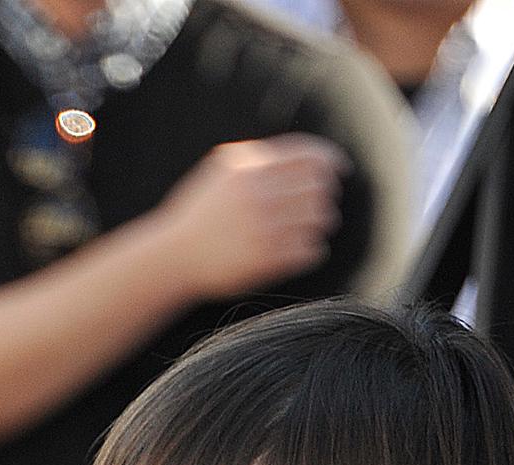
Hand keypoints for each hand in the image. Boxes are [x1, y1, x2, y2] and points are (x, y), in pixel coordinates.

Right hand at [152, 137, 345, 302]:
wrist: (174, 257)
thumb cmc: (200, 212)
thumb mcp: (221, 170)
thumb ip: (259, 157)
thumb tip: (307, 155)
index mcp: (250, 168)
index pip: (309, 155)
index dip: (331, 160)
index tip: (340, 169)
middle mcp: (258, 195)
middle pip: (319, 186)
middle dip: (326, 194)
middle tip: (321, 203)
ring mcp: (263, 229)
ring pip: (320, 218)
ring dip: (321, 222)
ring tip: (311, 227)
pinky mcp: (266, 261)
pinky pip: (311, 250)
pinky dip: (314, 249)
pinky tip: (303, 249)